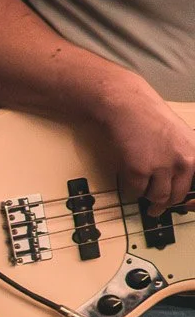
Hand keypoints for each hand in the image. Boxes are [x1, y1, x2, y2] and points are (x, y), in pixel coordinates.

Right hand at [89, 79, 194, 216]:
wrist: (128, 108)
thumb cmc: (152, 118)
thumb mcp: (182, 138)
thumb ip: (186, 159)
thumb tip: (181, 182)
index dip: (191, 201)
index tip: (185, 206)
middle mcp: (184, 163)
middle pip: (177, 196)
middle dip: (165, 204)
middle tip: (158, 208)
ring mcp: (162, 168)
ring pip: (157, 197)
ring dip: (149, 200)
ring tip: (146, 200)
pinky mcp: (139, 171)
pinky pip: (136, 192)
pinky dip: (132, 191)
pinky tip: (131, 184)